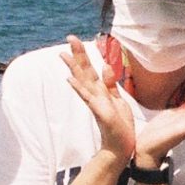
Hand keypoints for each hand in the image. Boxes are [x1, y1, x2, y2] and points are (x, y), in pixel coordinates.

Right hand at [62, 38, 139, 162]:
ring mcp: (96, 104)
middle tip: (69, 37)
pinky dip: (79, 88)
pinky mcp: (100, 113)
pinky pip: (89, 98)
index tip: (74, 39)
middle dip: (78, 54)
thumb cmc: (119, 125)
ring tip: (63, 53)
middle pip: (84, 71)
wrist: (120, 148)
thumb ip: (110, 84)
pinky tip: (69, 79)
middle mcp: (95, 96)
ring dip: (74, 67)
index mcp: (100, 92)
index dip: (83, 54)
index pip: (89, 69)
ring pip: (83, 81)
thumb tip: (106, 65)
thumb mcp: (117, 100)